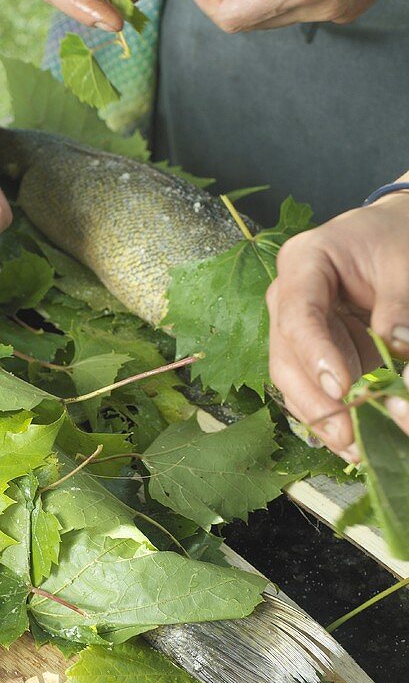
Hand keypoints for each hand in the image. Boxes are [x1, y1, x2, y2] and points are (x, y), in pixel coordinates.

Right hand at [267, 193, 408, 460]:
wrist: (392, 234)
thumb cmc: (394, 238)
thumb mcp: (404, 261)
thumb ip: (400, 305)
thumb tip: (399, 349)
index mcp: (304, 263)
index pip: (298, 316)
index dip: (316, 355)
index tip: (342, 389)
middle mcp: (289, 299)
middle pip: (286, 358)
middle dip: (315, 402)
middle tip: (347, 434)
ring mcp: (296, 329)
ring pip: (294, 381)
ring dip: (321, 418)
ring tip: (353, 448)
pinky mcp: (313, 351)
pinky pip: (314, 388)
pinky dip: (332, 415)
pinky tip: (352, 441)